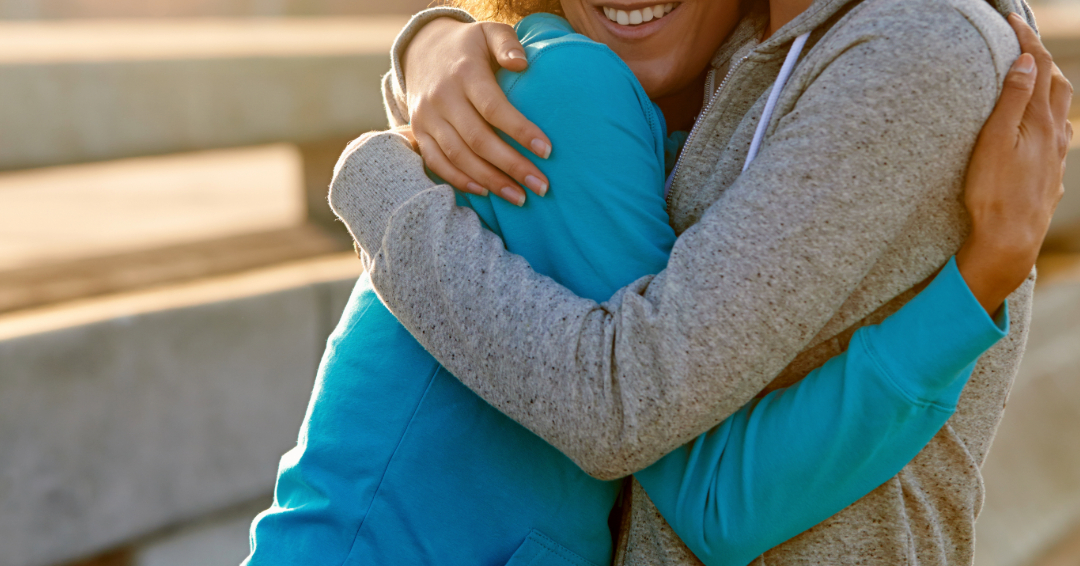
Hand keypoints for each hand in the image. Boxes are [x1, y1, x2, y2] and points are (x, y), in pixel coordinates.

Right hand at [404, 18, 552, 205]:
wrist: (422, 51)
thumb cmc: (470, 47)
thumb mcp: (489, 32)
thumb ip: (508, 44)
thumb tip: (522, 64)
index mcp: (465, 73)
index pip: (493, 107)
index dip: (520, 131)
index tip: (547, 151)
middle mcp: (442, 97)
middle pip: (478, 139)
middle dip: (512, 166)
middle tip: (541, 186)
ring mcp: (427, 118)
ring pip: (458, 156)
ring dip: (490, 181)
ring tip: (520, 197)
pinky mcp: (419, 133)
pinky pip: (436, 163)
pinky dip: (460, 181)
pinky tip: (486, 193)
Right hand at [956, 13, 1072, 313]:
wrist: (1009, 240)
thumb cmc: (994, 192)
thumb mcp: (994, 140)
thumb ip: (1012, 99)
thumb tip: (1026, 61)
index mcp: (1039, 121)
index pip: (1037, 68)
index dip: (1026, 40)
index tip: (1012, 19)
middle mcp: (1055, 135)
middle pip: (1058, 86)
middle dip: (1042, 60)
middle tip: (1024, 43)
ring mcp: (1056, 158)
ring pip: (1062, 113)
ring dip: (1052, 90)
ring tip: (1037, 81)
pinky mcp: (1051, 178)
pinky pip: (1059, 140)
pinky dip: (1052, 122)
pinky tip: (1043, 131)